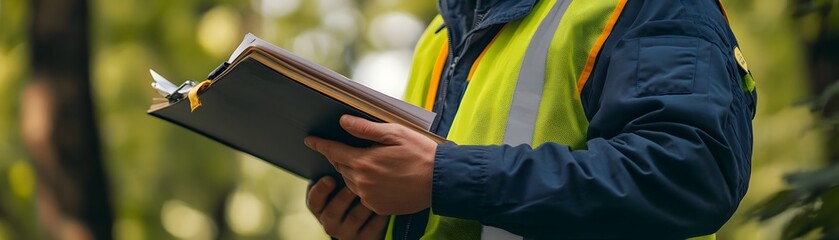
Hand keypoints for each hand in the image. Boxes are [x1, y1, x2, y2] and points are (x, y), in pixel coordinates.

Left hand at [304, 115, 435, 214]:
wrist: (442, 181)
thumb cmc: (421, 153)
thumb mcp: (395, 133)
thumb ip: (366, 129)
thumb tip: (343, 122)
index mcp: (364, 162)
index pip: (333, 151)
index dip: (320, 144)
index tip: (309, 140)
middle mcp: (362, 182)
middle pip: (341, 167)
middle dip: (341, 156)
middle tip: (351, 147)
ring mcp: (370, 197)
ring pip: (351, 182)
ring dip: (354, 171)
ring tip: (371, 162)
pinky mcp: (379, 207)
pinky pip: (364, 195)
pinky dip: (366, 185)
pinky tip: (381, 177)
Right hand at [307, 176, 388, 239]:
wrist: (366, 221)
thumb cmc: (351, 194)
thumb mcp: (340, 186)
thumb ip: (338, 173)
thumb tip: (337, 153)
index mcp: (320, 208)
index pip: (314, 201)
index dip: (320, 190)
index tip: (330, 178)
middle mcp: (330, 223)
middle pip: (333, 211)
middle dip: (344, 196)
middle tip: (355, 183)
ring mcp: (346, 234)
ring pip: (354, 218)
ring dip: (364, 202)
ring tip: (375, 189)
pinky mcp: (364, 239)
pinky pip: (372, 227)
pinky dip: (380, 213)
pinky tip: (387, 201)